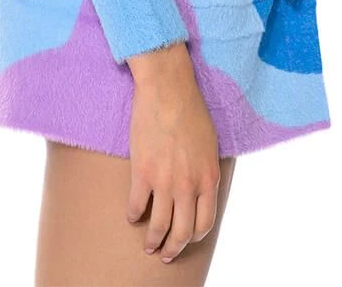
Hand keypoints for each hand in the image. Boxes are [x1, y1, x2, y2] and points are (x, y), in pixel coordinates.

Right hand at [125, 43, 220, 263]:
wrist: (168, 89)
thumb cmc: (191, 109)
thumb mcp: (210, 144)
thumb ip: (205, 169)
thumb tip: (200, 187)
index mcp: (209, 178)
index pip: (204, 223)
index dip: (194, 236)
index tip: (186, 239)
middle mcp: (189, 186)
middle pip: (182, 232)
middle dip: (173, 248)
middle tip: (165, 253)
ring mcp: (165, 181)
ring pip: (159, 226)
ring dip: (152, 241)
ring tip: (148, 244)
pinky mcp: (142, 172)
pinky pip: (136, 205)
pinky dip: (133, 215)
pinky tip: (131, 215)